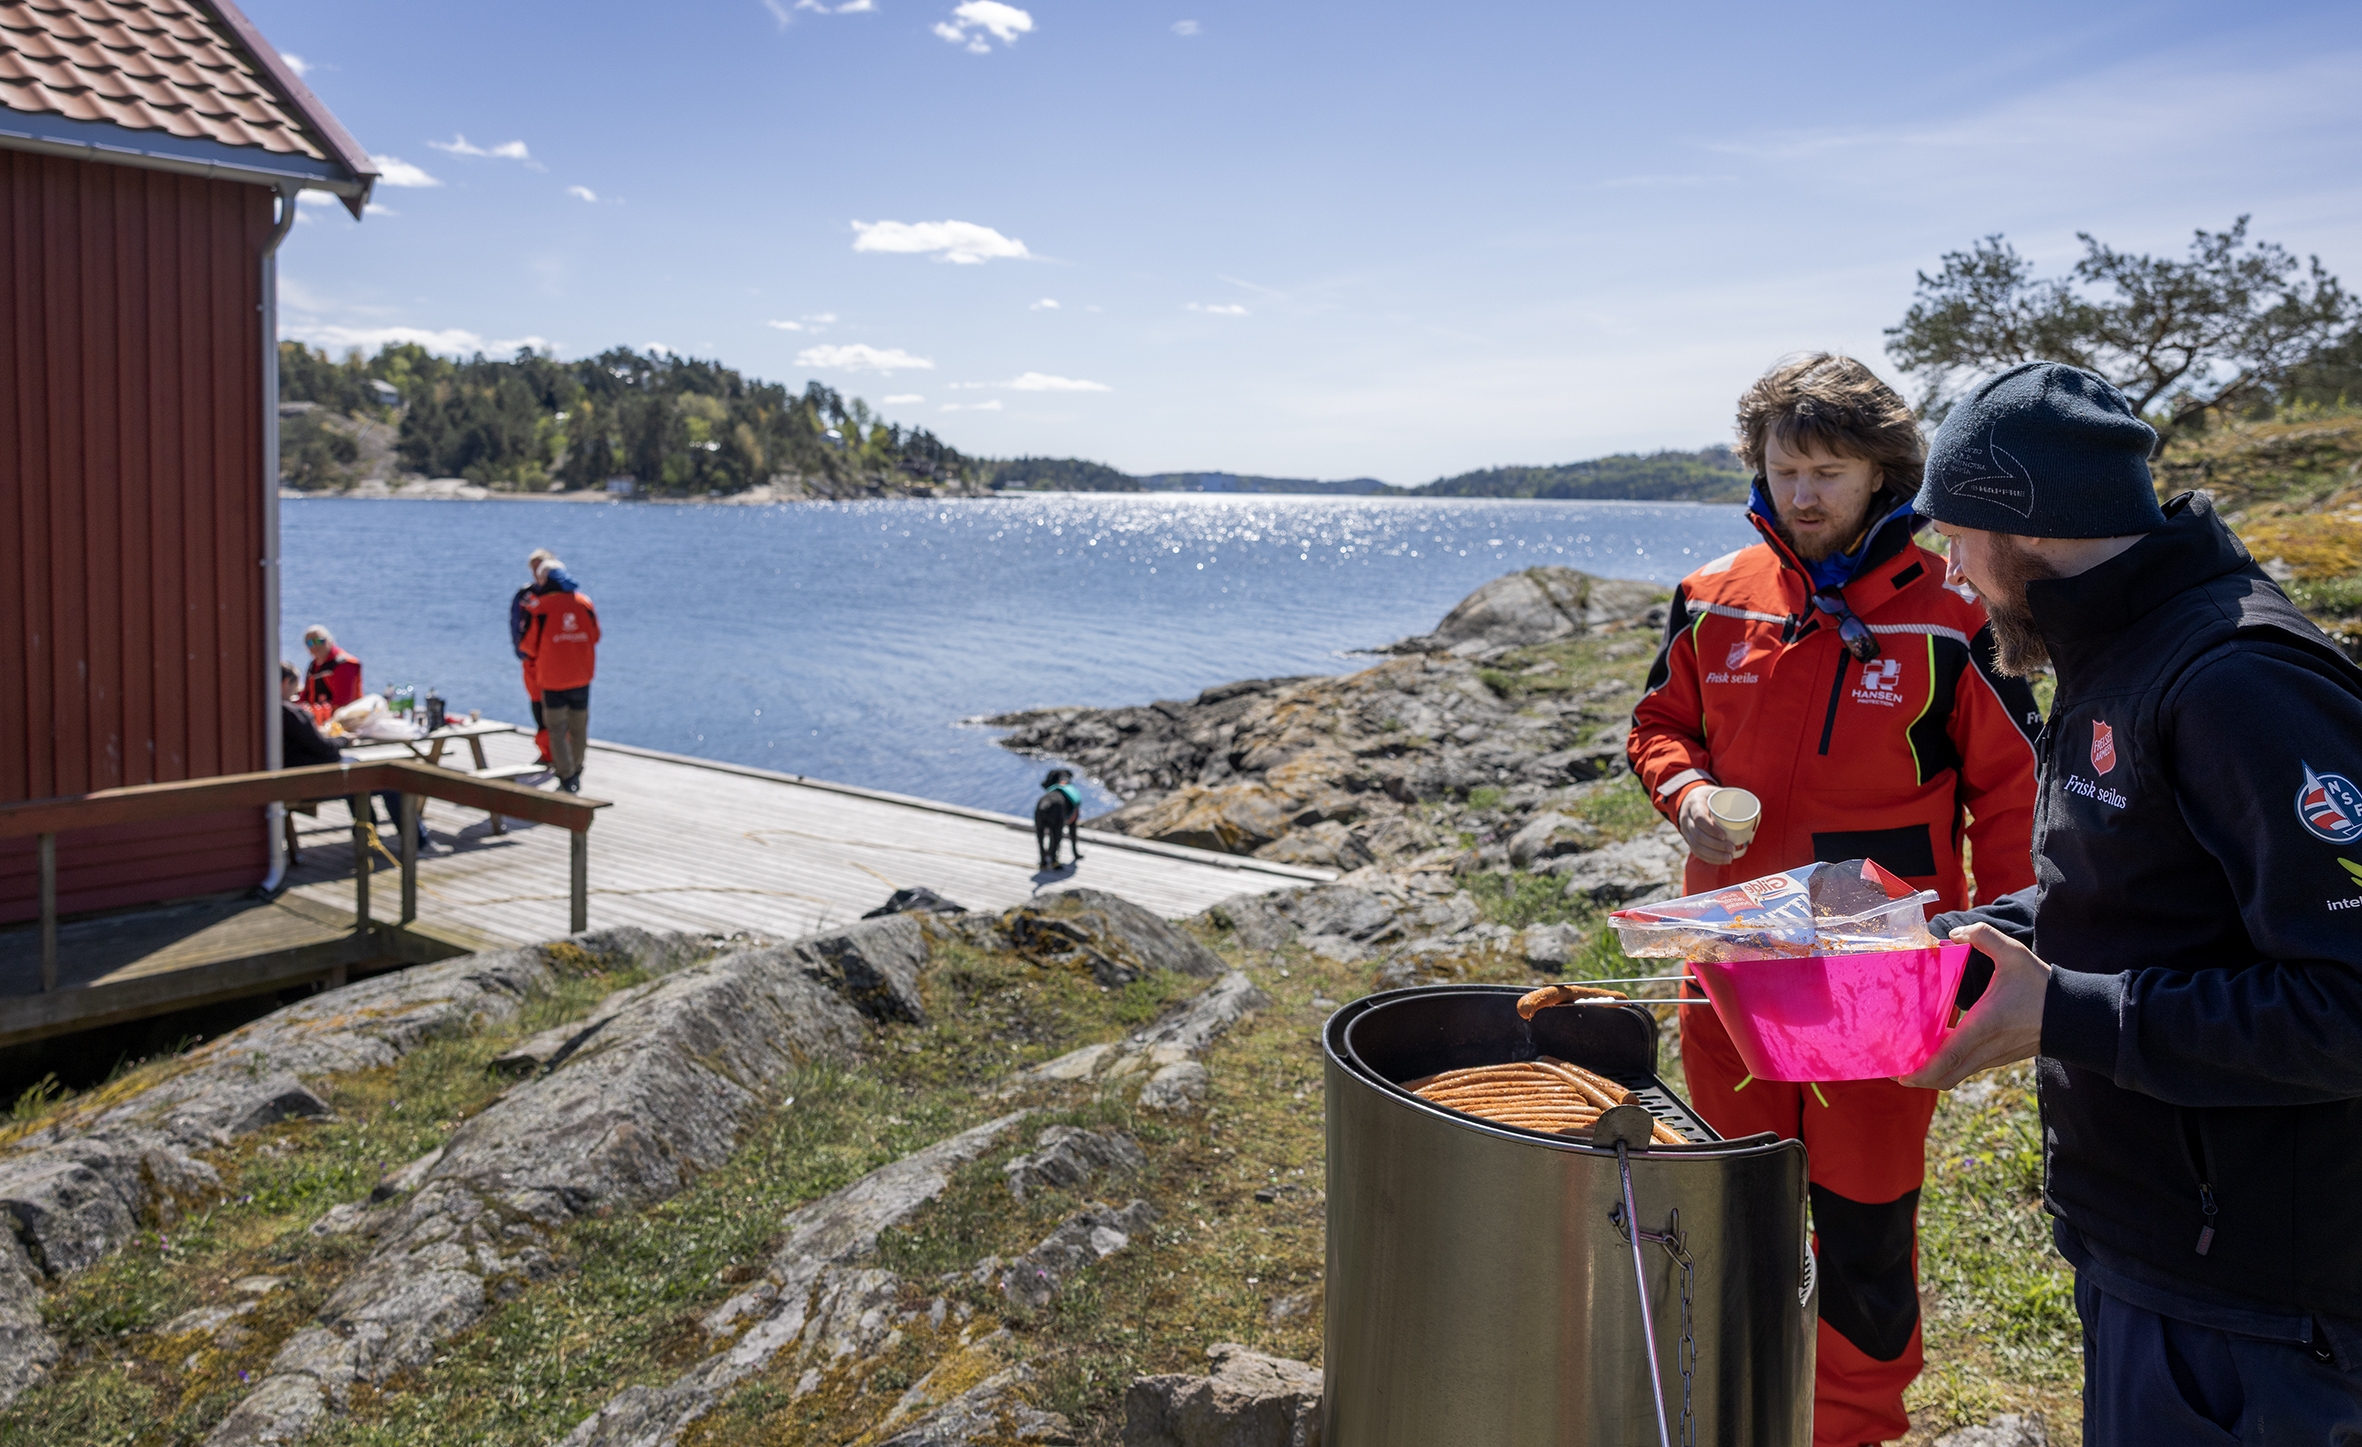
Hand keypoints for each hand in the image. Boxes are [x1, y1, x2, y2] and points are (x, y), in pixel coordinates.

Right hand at [1676, 786, 1744, 865]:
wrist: (1690, 799)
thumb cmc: (1710, 796)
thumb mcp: (1718, 792)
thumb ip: (1732, 799)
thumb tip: (1756, 811)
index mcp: (1694, 803)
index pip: (1699, 818)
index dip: (1711, 829)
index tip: (1724, 836)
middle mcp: (1686, 818)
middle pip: (1698, 836)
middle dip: (1716, 846)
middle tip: (1732, 849)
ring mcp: (1686, 830)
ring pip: (1696, 846)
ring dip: (1713, 855)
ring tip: (1729, 858)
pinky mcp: (1688, 839)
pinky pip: (1696, 852)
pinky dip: (1709, 858)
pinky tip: (1721, 861)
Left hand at [1899, 923, 2050, 1089]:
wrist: (2076, 1016)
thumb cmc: (2042, 986)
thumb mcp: (2014, 954)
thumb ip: (1983, 936)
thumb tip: (1956, 934)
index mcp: (1984, 1026)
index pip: (1947, 1058)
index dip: (1921, 1070)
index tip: (1899, 1073)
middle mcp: (1985, 1049)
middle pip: (1945, 1077)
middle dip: (1917, 1077)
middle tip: (1893, 1067)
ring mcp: (1992, 1057)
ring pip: (1955, 1075)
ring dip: (1931, 1071)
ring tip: (1908, 1055)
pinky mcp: (1998, 1058)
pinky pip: (1965, 1068)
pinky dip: (1947, 1065)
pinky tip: (1935, 1046)